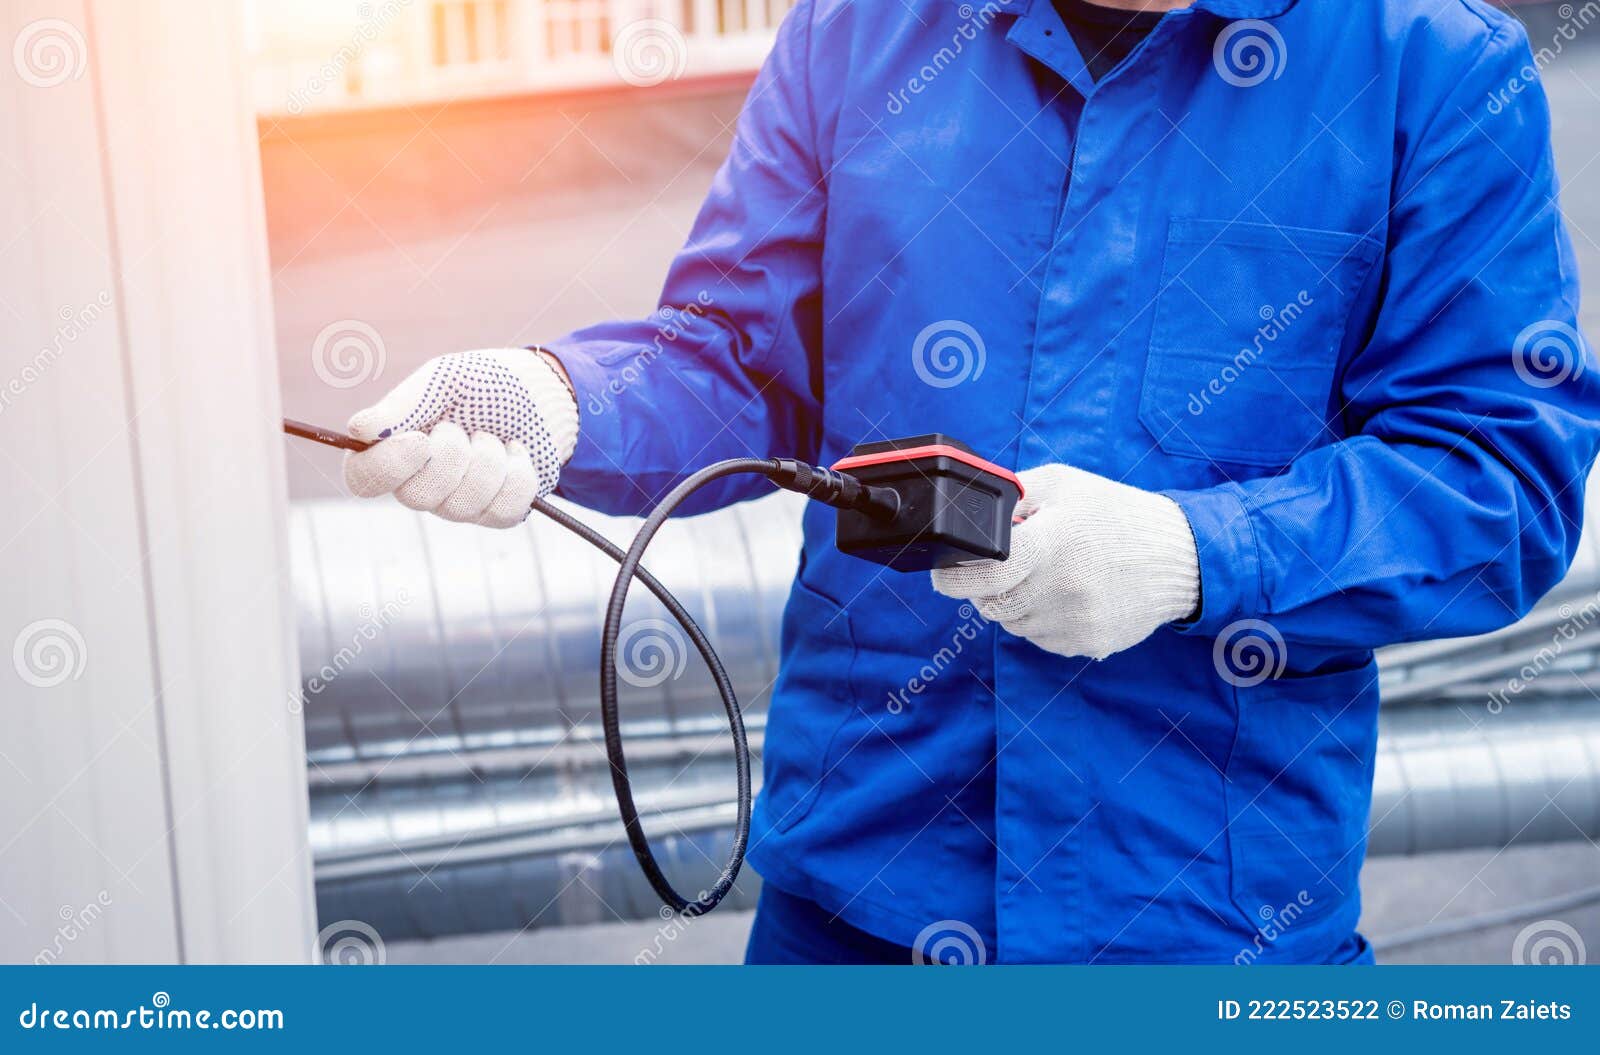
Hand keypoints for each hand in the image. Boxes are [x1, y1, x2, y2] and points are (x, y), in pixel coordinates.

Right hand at [341, 349, 578, 527]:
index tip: (420, 440)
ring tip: (492, 437)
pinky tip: (516, 454)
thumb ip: (405, 403)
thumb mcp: (444, 380)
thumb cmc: (484, 383)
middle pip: (416, 498)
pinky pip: (503, 511)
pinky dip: (517, 475)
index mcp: (394, 448)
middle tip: (462, 427)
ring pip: (462, 506)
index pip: (363, 479)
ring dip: (486, 461)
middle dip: (450, 456)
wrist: (541, 394)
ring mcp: (458, 504)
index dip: (388, 467)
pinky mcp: (497, 512)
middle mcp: (419, 483)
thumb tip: (359, 429)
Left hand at [932, 464, 1199, 659]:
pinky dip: (1042, 620)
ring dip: (1015, 604)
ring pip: (1013, 625)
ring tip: (1046, 576)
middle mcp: (1060, 589)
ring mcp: (1074, 622)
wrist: (1178, 556)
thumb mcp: (1063, 485)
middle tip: (1008, 567)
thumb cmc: (1115, 514)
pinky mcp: (1087, 644)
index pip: (981, 575)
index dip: (953, 577)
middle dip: (987, 587)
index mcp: (1049, 545)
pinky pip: (1041, 639)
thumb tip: (971, 516)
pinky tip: (1066, 595)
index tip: (944, 573)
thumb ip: (1012, 496)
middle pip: (990, 605)